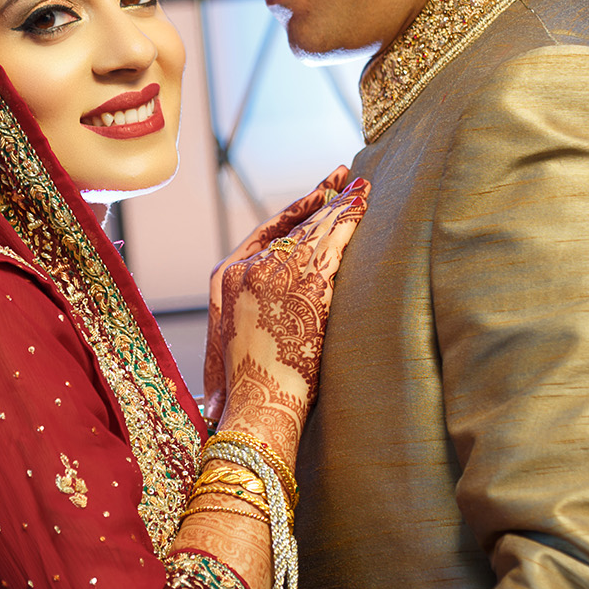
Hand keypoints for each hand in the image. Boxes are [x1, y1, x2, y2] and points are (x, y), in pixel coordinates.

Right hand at [202, 166, 352, 421]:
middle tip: (349, 181)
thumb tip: (275, 304)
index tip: (317, 194)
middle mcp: (243, 268)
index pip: (265, 233)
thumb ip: (254, 311)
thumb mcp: (237, 340)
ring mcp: (271, 271)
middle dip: (324, 201)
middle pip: (292, 226)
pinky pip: (330, 239)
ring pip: (313, 229)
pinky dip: (350, 218)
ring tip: (364, 190)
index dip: (295, 211)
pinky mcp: (299, 281)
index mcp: (224, 279)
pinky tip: (364, 204)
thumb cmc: (251, 388)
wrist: (255, 408)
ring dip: (342, 207)